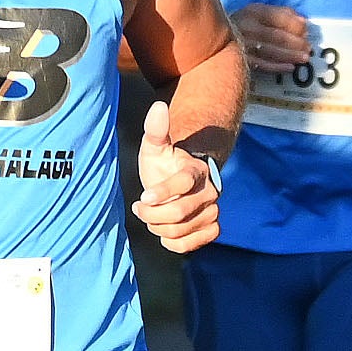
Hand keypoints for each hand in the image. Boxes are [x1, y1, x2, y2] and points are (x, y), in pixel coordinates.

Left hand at [132, 103, 222, 251]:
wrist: (181, 181)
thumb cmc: (165, 163)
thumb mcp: (155, 146)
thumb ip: (155, 129)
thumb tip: (158, 106)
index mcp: (197, 170)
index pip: (182, 183)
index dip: (162, 192)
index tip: (143, 198)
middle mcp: (210, 191)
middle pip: (180, 212)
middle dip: (153, 214)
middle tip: (139, 208)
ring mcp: (212, 211)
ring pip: (183, 230)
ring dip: (160, 228)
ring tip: (151, 217)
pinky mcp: (211, 228)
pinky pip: (193, 244)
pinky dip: (176, 243)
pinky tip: (166, 233)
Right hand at [229, 3, 309, 71]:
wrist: (214, 42)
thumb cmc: (242, 26)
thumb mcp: (257, 14)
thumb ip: (278, 14)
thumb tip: (302, 20)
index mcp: (252, 12)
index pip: (277, 16)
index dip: (294, 23)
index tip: (306, 29)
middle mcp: (246, 26)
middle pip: (276, 34)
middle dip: (295, 41)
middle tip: (309, 47)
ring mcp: (242, 44)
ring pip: (270, 50)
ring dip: (290, 54)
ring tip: (305, 58)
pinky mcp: (239, 60)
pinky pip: (261, 64)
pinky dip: (277, 66)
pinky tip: (290, 68)